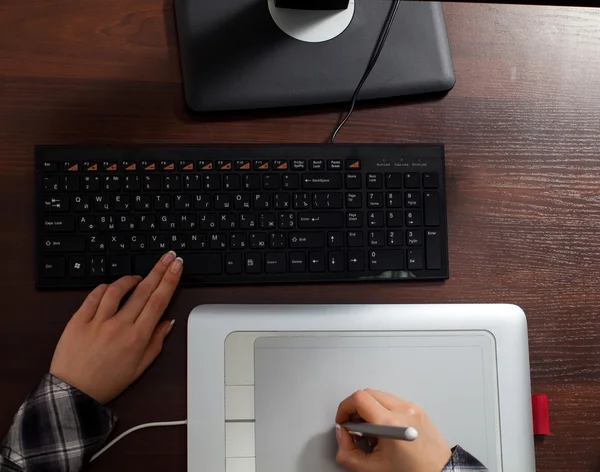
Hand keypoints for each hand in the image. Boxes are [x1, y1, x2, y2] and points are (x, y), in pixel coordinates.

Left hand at [49, 251, 182, 403]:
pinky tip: (111, 288)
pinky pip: (94, 296)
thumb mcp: (140, 368)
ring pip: (118, 289)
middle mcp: (119, 325)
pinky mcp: (78, 320)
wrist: (72, 393)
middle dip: (159, 269)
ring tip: (138, 277)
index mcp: (137, 337)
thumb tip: (168, 322)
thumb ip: (156, 342)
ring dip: (131, 279)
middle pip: (144, 290)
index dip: (170, 279)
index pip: (159, 300)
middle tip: (168, 256)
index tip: (177, 265)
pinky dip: (105, 287)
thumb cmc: (107, 382)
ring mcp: (98, 321)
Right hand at [335, 389, 450, 471]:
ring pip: (380, 396)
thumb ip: (347, 451)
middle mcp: (404, 410)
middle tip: (353, 426)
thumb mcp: (370, 469)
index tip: (343, 419)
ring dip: (368, 409)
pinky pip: (393, 401)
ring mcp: (413, 408)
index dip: (345, 407)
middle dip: (355, 408)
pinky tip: (383, 430)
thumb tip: (342, 434)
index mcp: (391, 423)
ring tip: (370, 432)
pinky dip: (382, 411)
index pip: (359, 399)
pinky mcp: (418, 410)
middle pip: (368, 394)